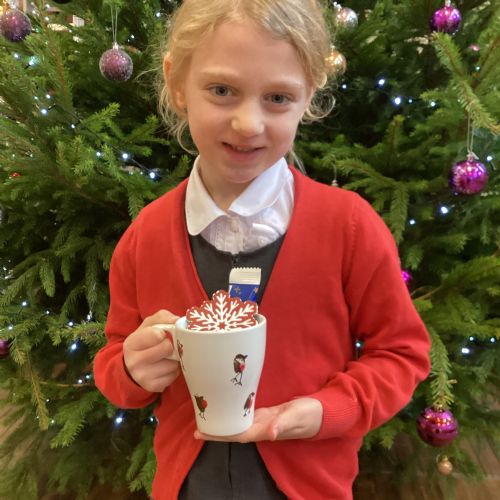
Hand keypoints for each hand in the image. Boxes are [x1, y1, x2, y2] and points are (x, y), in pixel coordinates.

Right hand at [123, 309, 179, 392]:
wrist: (134, 365)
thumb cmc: (146, 340)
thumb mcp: (150, 324)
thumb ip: (163, 317)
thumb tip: (178, 321)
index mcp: (131, 343)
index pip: (155, 335)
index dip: (164, 332)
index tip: (163, 334)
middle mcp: (133, 361)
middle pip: (167, 348)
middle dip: (171, 345)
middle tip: (167, 345)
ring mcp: (142, 376)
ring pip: (172, 364)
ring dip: (175, 359)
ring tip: (167, 356)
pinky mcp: (152, 387)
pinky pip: (174, 376)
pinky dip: (174, 370)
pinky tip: (166, 366)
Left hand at [194, 397, 322, 441]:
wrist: (321, 413)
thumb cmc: (309, 414)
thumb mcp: (296, 416)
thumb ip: (283, 423)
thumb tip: (270, 433)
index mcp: (265, 429)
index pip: (237, 435)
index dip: (219, 435)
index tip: (200, 433)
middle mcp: (261, 427)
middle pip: (233, 431)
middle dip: (215, 430)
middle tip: (196, 425)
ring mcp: (263, 421)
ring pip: (238, 423)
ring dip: (223, 422)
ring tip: (207, 416)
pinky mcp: (266, 413)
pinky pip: (246, 414)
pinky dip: (235, 412)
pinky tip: (227, 407)